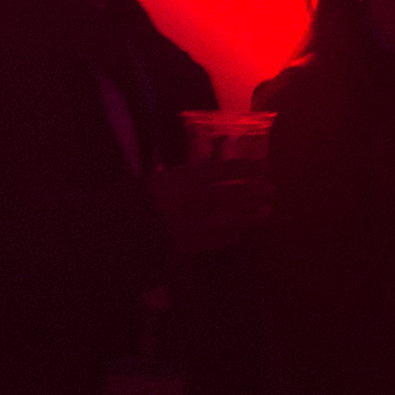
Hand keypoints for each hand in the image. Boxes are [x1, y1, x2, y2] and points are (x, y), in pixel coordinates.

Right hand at [149, 157, 271, 254]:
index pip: (227, 170)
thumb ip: (194, 167)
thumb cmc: (140, 197)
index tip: (267, 166)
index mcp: (187, 179)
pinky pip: (220, 240)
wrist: (122, 231)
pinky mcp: (193, 246)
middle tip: (272, 190)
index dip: (250, 168)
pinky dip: (233, 234)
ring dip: (252, 216)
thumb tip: (222, 148)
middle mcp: (197, 201)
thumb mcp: (166, 175)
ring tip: (267, 213)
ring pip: (233, 219)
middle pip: (236, 195)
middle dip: (256, 192)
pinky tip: (241, 232)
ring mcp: (197, 226)